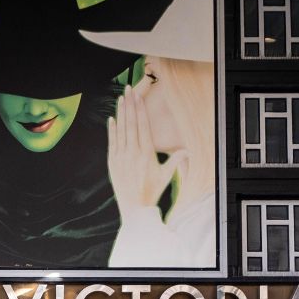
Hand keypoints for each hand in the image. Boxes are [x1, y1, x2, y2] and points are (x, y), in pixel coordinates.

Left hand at [108, 86, 176, 212]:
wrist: (134, 208)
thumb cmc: (151, 191)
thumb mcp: (166, 176)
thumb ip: (175, 161)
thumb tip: (187, 150)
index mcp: (146, 153)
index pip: (143, 126)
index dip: (140, 110)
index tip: (138, 97)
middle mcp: (132, 153)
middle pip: (131, 124)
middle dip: (129, 105)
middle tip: (128, 90)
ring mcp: (120, 157)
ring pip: (120, 130)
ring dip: (120, 113)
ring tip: (120, 99)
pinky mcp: (112, 163)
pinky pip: (112, 142)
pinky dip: (111, 130)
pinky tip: (112, 119)